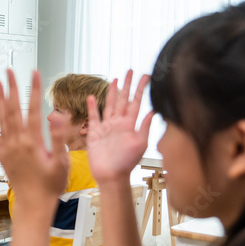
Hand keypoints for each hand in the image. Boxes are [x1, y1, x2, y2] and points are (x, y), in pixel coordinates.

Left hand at [0, 70, 68, 207]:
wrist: (34, 204)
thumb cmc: (51, 186)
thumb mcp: (62, 162)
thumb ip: (58, 137)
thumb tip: (55, 116)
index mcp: (33, 142)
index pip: (33, 109)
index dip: (33, 89)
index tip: (34, 73)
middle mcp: (17, 142)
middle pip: (13, 109)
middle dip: (12, 88)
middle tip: (10, 71)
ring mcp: (7, 148)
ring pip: (1, 118)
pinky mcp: (1, 156)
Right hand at [86, 69, 154, 183]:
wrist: (111, 175)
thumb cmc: (127, 162)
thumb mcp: (140, 144)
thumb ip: (145, 126)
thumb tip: (153, 110)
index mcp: (130, 124)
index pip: (136, 102)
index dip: (141, 88)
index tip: (146, 76)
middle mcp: (119, 123)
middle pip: (123, 99)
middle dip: (127, 85)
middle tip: (130, 70)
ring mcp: (107, 127)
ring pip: (109, 104)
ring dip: (111, 92)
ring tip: (114, 79)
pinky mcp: (95, 132)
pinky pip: (93, 117)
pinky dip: (92, 107)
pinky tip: (91, 97)